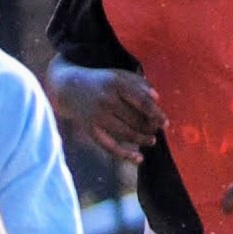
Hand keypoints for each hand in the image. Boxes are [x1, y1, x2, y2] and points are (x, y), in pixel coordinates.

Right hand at [48, 63, 164, 164]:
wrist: (67, 86)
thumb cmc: (100, 80)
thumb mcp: (119, 74)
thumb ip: (139, 83)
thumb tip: (157, 99)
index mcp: (116, 83)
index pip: (142, 102)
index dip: (156, 114)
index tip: (165, 123)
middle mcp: (106, 100)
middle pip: (135, 119)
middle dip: (149, 127)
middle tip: (156, 130)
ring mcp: (97, 116)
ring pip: (126, 133)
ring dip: (142, 139)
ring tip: (151, 140)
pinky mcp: (90, 129)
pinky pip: (109, 146)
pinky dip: (125, 154)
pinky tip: (139, 159)